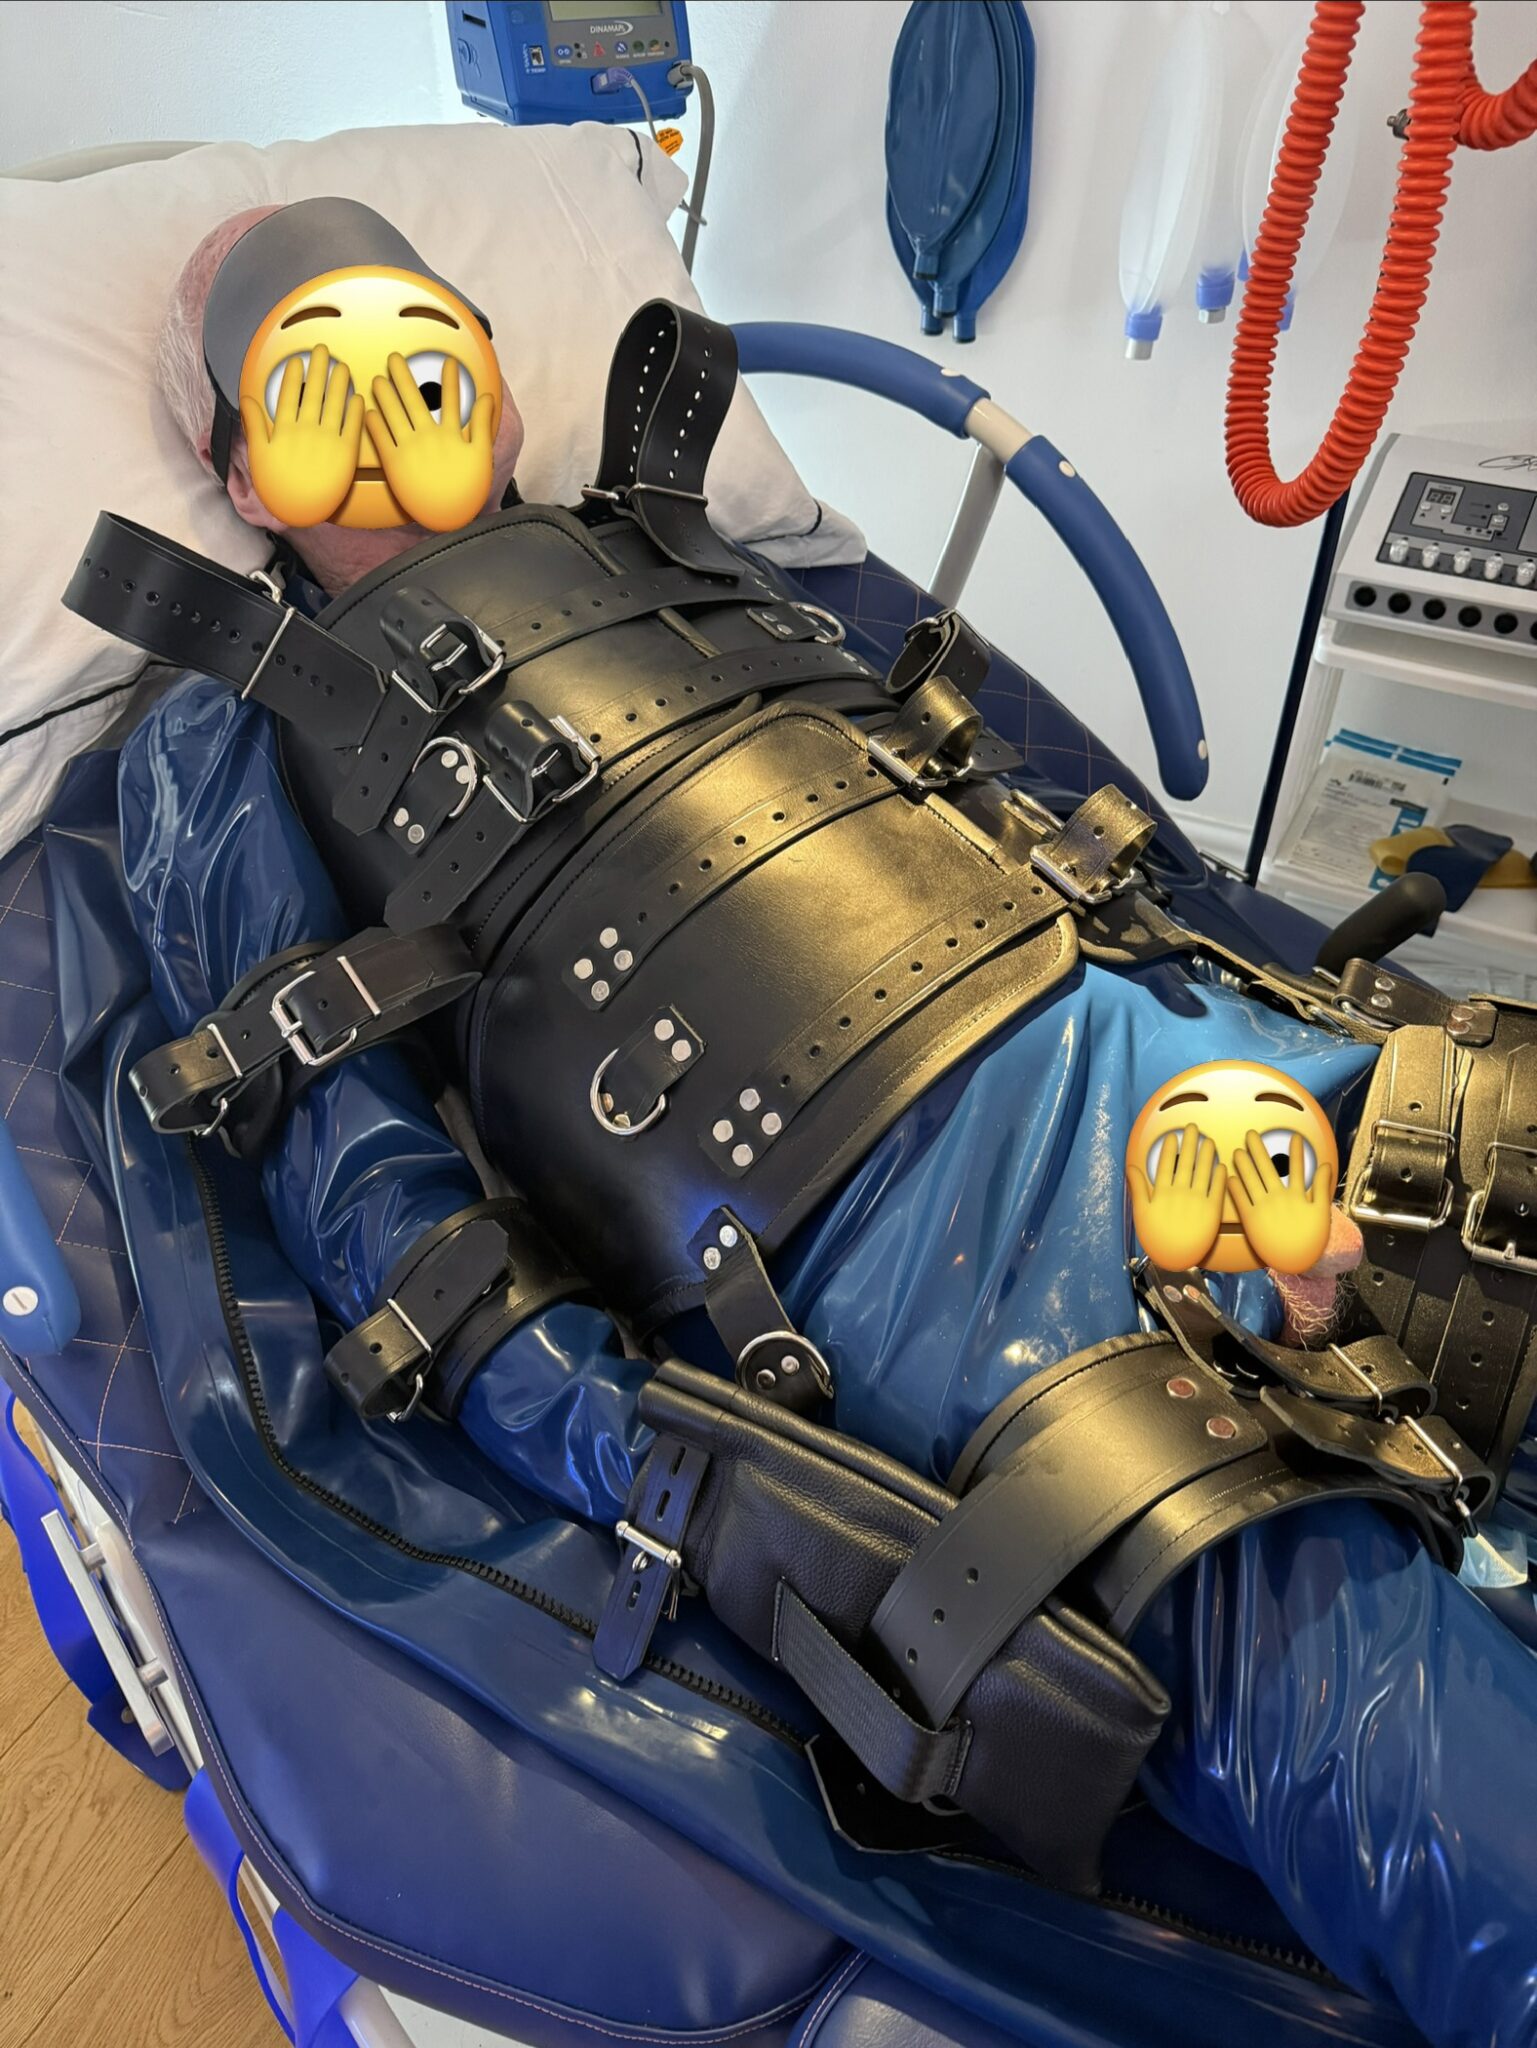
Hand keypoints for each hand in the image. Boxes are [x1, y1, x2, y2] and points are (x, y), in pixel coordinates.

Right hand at [240, 344, 362, 527]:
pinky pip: (351, 426)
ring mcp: (326, 441)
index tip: (297, 361)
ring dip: (339, 383)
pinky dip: (355, 411)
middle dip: (319, 368)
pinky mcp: (345, 454)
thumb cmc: (277, 488)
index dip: (293, 375)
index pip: (289, 394)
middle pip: (314, 392)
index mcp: (284, 429)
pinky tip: (358, 398)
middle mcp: (306, 430)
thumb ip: (253, 424)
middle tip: (324, 350)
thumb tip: (246, 400)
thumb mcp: (257, 455)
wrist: (300, 512)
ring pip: (334, 404)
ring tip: (342, 366)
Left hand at [367, 354, 494, 532]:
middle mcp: (429, 438)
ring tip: (378, 379)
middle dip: (404, 376)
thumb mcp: (483, 456)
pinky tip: (368, 412)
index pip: (451, 399)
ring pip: (395, 414)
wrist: (448, 518)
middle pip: (414, 399)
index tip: (448, 361)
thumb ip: (484, 424)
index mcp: (451, 436)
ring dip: (386, 394)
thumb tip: (488, 398)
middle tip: (394, 358)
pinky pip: (382, 439)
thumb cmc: (467, 491)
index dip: (450, 379)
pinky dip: (375, 424)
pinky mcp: (394, 465)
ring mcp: (410, 450)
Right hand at [1128, 1123, 1226, 1270]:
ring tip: (1209, 1141)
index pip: (1166, 1164)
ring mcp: (1196, 1201)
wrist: (1175, 1258)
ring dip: (1206, 1154)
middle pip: (1186, 1162)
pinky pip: (1217, 1189)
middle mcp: (1179, 1193)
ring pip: (1202, 1171)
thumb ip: (1137, 1188)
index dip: (1170, 1148)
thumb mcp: (1140, 1212)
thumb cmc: (1156, 1238)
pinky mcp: (1211, 1211)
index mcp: (1162, 1193)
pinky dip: (1219, 1176)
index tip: (1173, 1136)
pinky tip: (1222, 1165)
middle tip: (1194, 1128)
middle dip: (1190, 1142)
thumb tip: (1130, 1168)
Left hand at [1228, 1130, 1335, 1274]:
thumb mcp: (1322, 1213)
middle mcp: (1278, 1199)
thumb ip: (1323, 1188)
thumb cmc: (1310, 1241)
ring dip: (1244, 1164)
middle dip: (1258, 1149)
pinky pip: (1241, 1200)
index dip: (1296, 1151)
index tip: (1294, 1136)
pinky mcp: (1250, 1220)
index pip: (1297, 1168)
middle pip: (1267, 1168)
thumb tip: (1326, 1165)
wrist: (1294, 1262)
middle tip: (1250, 1134)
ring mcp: (1263, 1208)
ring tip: (1238, 1150)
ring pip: (1252, 1180)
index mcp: (1297, 1197)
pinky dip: (1235, 1188)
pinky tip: (1229, 1177)